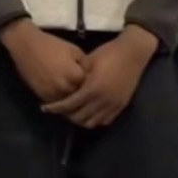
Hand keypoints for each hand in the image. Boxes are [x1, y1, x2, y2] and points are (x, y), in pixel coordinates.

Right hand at [0, 19, 87, 103]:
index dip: (92, 87)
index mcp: (76, 76)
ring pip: (67, 105)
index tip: (94, 87)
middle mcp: (65, 87)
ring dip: (71, 104)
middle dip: (82, 97)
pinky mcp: (41, 94)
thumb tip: (92, 77)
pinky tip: (62, 100)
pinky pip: (54, 104)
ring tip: (75, 102)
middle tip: (86, 97)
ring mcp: (52, 92)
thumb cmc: (52, 45)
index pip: (90, 88)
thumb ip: (86, 65)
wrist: (26, 44)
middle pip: (79, 98)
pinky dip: (59, 103)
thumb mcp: (74, 50)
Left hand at [43, 26, 157, 127]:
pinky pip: (105, 120)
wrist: (132, 54)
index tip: (45, 108)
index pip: (69, 105)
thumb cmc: (107, 54)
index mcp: (92, 89)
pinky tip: (87, 113)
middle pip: (80, 118)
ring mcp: (114, 105)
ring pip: (93, 123)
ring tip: (72, 113)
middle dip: (66, 115)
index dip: (56, 108)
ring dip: (80, 120)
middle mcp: (103, 101)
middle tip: (58, 110)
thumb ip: (76, 76)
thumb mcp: (87, 62)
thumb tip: (62, 84)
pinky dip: (94, 120)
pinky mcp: (122, 106)